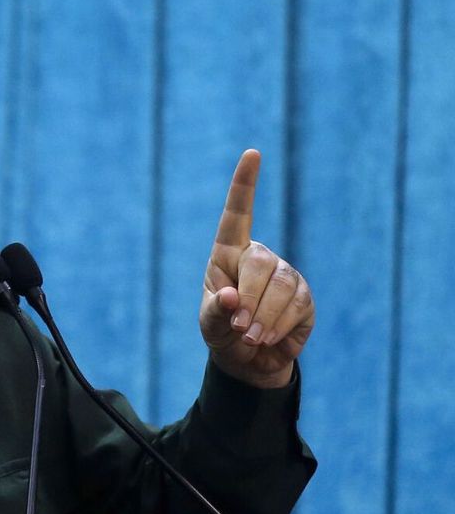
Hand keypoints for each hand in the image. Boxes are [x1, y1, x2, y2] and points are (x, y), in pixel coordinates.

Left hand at [198, 150, 314, 387]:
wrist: (247, 360)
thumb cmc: (221, 331)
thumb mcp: (209, 323)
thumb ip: (216, 311)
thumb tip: (232, 298)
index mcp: (228, 253)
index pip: (238, 214)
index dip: (245, 184)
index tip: (252, 153)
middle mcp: (259, 258)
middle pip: (261, 263)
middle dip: (250, 298)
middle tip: (239, 328)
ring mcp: (285, 276)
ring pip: (282, 286)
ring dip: (264, 317)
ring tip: (250, 338)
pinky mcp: (304, 298)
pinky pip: (297, 305)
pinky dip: (280, 326)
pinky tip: (268, 340)